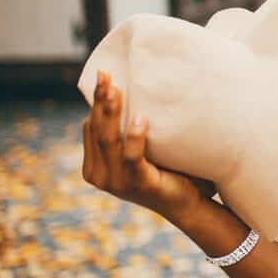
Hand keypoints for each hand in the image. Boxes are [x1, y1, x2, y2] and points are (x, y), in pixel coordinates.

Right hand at [81, 69, 217, 222]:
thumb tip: (123, 94)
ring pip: (110, 140)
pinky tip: (141, 118)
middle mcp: (100, 175)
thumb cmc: (164, 170)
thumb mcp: (138, 149)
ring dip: (113, 112)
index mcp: (95, 166)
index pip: (91, 127)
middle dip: (100, 100)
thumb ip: (125, 132)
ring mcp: (117, 182)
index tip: (105, 75)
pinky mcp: (139, 184)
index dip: (95, 101)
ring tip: (116, 90)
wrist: (186, 203)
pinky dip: (136, 136)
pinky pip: (133, 156)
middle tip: (106, 74)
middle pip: (97, 130)